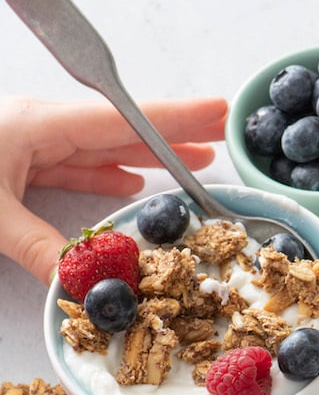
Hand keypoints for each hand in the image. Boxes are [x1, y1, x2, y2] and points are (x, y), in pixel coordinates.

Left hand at [0, 95, 226, 283]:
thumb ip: (37, 247)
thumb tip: (82, 284)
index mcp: (37, 124)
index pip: (120, 119)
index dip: (174, 117)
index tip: (216, 110)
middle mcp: (40, 128)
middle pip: (122, 129)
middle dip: (176, 131)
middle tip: (223, 130)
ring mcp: (30, 144)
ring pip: (103, 148)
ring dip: (149, 156)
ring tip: (195, 160)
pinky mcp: (20, 163)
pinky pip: (76, 166)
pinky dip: (108, 176)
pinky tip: (132, 185)